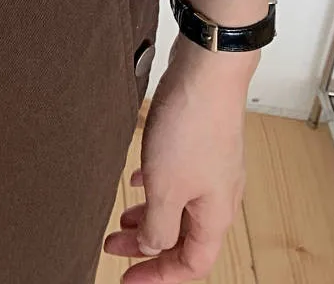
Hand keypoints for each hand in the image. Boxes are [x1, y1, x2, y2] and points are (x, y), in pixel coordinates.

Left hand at [103, 35, 257, 280]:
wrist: (206, 71)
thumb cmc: (191, 126)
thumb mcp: (166, 187)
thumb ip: (158, 225)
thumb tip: (152, 247)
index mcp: (214, 216)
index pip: (192, 265)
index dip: (160, 277)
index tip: (127, 279)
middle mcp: (217, 196)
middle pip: (184, 237)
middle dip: (149, 246)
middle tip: (115, 247)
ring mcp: (210, 167)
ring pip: (179, 205)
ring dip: (150, 215)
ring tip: (122, 217)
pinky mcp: (199, 142)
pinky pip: (176, 176)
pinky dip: (155, 185)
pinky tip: (136, 179)